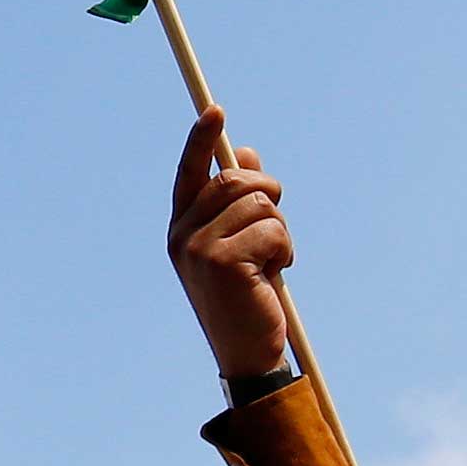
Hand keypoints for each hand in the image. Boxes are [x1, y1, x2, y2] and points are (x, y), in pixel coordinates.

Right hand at [167, 110, 294, 382]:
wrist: (248, 355)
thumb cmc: (248, 298)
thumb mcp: (243, 244)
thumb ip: (241, 202)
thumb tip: (245, 153)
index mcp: (182, 229)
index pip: (191, 173)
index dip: (202, 140)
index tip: (215, 110)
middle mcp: (182, 235)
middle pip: (235, 181)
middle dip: (268, 194)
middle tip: (278, 226)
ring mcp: (198, 247)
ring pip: (260, 204)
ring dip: (280, 231)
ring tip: (273, 263)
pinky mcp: (222, 261)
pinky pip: (271, 229)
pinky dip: (284, 249)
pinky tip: (274, 275)